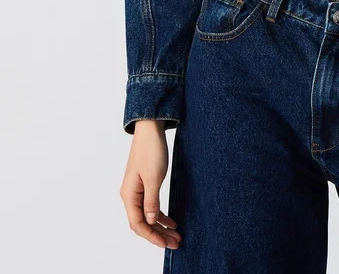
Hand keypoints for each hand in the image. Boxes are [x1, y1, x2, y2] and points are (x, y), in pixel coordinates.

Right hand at [120, 120, 181, 249]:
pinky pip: (151, 206)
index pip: (138, 224)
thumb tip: (149, 221)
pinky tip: (172, 221)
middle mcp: (130, 195)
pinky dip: (160, 215)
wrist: (150, 129)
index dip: (152, 236)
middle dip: (158, 235)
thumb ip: (151, 201)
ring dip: (161, 227)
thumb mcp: (154, 177)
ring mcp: (137, 191)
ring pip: (147, 216)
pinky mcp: (144, 185)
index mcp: (129, 195)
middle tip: (176, 243)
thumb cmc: (151, 150)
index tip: (166, 244)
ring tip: (176, 235)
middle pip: (143, 223)